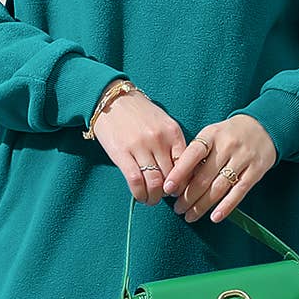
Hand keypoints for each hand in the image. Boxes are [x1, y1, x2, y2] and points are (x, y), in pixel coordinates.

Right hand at [91, 84, 187, 205]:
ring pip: (154, 183)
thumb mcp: (163, 123)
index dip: (183, 182)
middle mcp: (158, 140)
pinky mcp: (122, 154)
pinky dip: (140, 194)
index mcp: (172, 132)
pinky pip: (135, 181)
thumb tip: (180, 173)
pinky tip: (140, 196)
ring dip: (154, 197)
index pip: (186, 165)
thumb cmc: (140, 113)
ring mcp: (140, 147)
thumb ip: (172, 144)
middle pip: (170, 177)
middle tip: (164, 196)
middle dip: (168, 192)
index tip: (178, 189)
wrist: (113, 100)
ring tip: (152, 199)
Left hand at [162, 114, 276, 223]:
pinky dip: (226, 207)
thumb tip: (178, 181)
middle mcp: (227, 146)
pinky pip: (239, 192)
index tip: (168, 188)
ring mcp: (243, 159)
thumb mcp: (211, 135)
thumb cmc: (229, 135)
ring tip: (190, 216)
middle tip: (178, 208)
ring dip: (202, 205)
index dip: (179, 173)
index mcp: (211, 135)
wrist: (263, 127)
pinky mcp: (256, 171)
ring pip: (219, 187)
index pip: (192, 155)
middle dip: (188, 196)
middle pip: (204, 177)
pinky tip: (214, 217)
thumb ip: (196, 154)